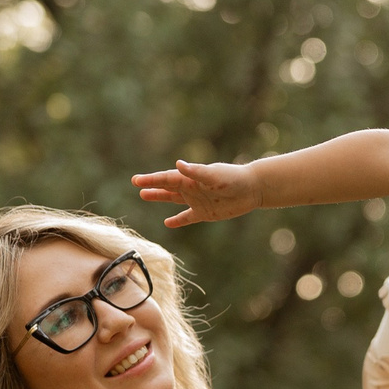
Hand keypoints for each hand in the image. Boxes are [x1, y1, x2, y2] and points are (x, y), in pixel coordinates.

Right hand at [133, 160, 257, 226]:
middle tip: (136, 184)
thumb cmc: (234, 179)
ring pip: (174, 200)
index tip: (136, 180)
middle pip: (167, 187)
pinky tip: (168, 223)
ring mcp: (197, 200)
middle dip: (152, 185)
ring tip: (145, 195)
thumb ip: (196, 171)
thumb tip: (178, 164)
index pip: (167, 178)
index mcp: (191, 178)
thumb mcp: (214, 175)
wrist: (252, 188)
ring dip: (160, 197)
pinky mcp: (206, 213)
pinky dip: (178, 220)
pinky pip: (188, 217)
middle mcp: (191, 188)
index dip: (151, 180)